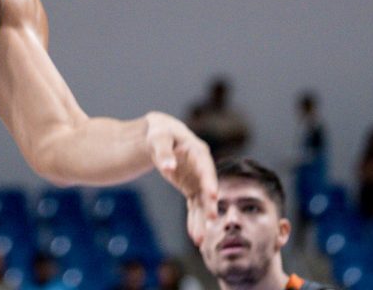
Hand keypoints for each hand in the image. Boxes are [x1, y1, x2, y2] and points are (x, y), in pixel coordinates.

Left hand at [144, 111, 218, 246]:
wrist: (158, 136)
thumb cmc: (159, 132)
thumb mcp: (158, 138)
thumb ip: (163, 152)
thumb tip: (168, 167)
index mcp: (198, 151)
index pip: (206, 168)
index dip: (209, 181)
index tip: (213, 195)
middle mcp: (202, 168)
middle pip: (207, 189)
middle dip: (209, 205)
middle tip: (211, 221)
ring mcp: (198, 180)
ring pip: (202, 202)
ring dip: (202, 220)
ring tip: (199, 240)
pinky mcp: (191, 188)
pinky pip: (194, 206)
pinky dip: (194, 220)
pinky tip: (194, 235)